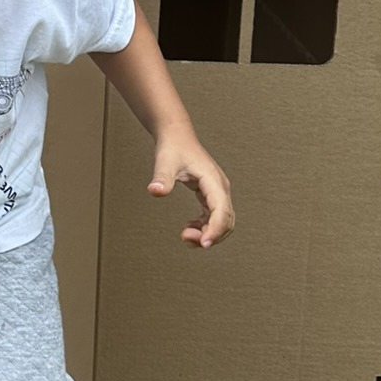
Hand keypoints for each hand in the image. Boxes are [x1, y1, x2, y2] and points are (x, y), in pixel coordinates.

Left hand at [147, 132, 234, 249]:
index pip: (222, 210)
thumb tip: (154, 191)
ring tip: (185, 236)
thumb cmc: (173, 147)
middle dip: (210, 235)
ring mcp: (217, 192)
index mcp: (214, 181)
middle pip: (226, 220)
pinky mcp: (211, 196)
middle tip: (185, 238)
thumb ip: (162, 178)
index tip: (203, 244)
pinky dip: (203, 228)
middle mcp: (220, 188)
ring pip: (222, 222)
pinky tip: (188, 229)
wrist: (176, 137)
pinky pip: (213, 218)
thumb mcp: (165, 162)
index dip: (215, 229)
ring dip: (207, 234)